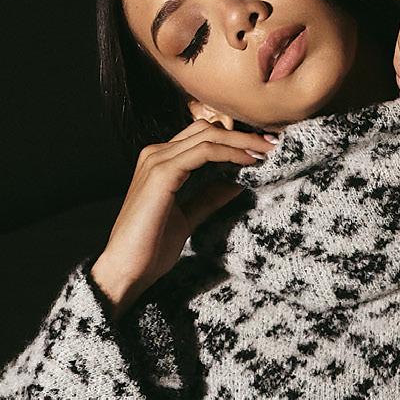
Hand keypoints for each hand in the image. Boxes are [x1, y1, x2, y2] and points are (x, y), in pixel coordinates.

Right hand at [89, 113, 282, 308]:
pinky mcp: (162, 174)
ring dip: (241, 142)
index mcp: (161, 162)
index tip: (262, 151)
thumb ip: (207, 198)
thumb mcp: (187, 218)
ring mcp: (157, 161)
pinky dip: (229, 154)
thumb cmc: (150, 249)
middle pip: (206, 130)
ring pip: (207, 136)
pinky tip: (248, 162)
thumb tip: (235, 183)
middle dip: (242, 135)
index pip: (201, 138)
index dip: (233, 140)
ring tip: (266, 151)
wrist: (127, 269)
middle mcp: (156, 154)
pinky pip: (203, 152)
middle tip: (272, 145)